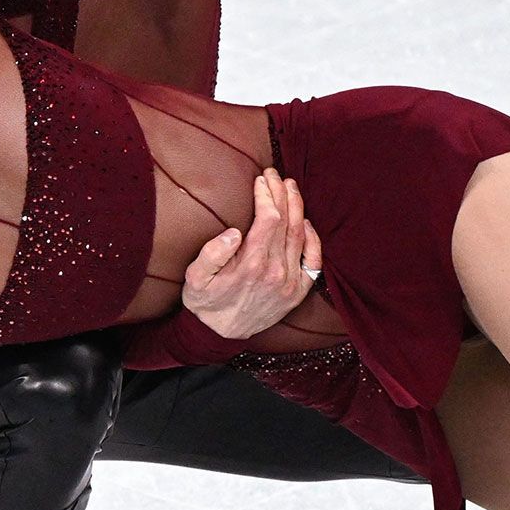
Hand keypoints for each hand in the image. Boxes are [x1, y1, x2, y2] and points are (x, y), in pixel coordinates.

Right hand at [180, 169, 322, 338]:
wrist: (222, 334)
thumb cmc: (207, 302)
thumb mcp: (195, 279)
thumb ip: (211, 254)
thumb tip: (233, 233)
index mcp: (251, 265)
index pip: (268, 219)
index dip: (267, 194)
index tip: (260, 179)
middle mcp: (275, 273)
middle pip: (286, 222)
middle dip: (281, 193)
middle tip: (275, 174)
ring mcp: (290, 283)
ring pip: (301, 236)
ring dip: (297, 207)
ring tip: (290, 187)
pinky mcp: (298, 292)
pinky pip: (314, 260)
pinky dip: (313, 238)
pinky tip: (305, 221)